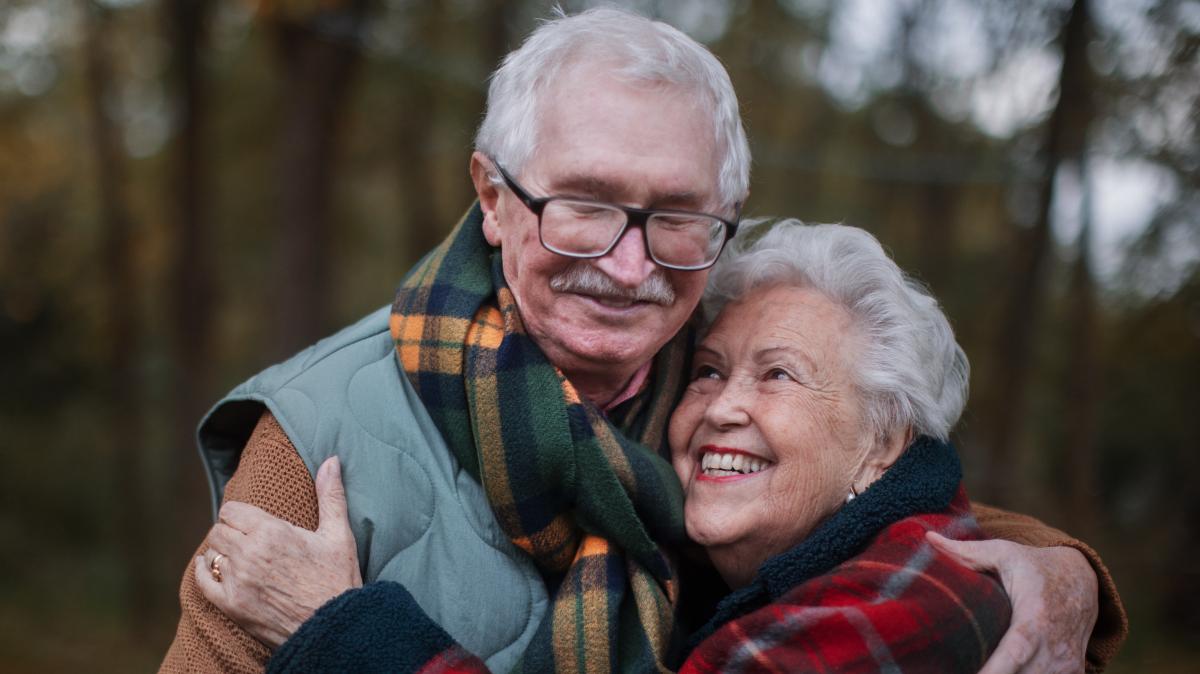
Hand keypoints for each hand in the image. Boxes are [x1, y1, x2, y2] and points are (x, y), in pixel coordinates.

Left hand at [196, 456, 362, 648]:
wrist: (335, 627)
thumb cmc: (338, 579)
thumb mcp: (338, 534)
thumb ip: (331, 494)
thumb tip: (331, 460)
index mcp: (271, 531)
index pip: (232, 510)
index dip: (240, 514)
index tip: (250, 520)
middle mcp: (249, 554)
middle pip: (219, 530)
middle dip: (231, 531)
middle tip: (246, 538)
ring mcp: (237, 581)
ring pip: (212, 554)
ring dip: (222, 552)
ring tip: (238, 556)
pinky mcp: (232, 605)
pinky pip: (202, 582)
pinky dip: (203, 572)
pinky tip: (210, 568)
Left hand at [927, 532, 1097, 673]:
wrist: (1082, 580)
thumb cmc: (1034, 566)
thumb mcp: (1004, 553)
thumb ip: (967, 551)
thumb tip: (928, 537)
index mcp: (1035, 616)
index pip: (1017, 650)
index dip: (996, 670)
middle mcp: (1054, 646)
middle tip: (958, 670)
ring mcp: (1066, 664)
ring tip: (976, 668)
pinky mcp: (1072, 673)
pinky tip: (1000, 670)